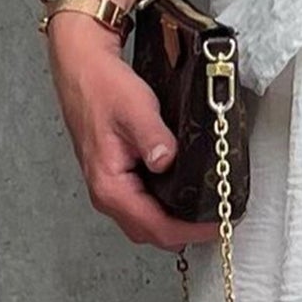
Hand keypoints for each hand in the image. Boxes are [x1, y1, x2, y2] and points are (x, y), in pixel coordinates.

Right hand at [44, 9, 222, 251]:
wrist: (82, 68)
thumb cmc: (102, 86)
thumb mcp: (135, 108)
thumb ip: (153, 138)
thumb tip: (167, 161)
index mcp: (109, 185)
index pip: (155, 227)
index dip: (190, 231)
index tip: (218, 224)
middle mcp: (106, 193)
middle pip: (151, 232)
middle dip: (185, 232)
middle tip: (219, 220)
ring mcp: (110, 186)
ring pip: (146, 221)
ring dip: (174, 222)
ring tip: (206, 211)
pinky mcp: (117, 176)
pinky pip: (143, 204)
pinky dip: (165, 207)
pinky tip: (183, 194)